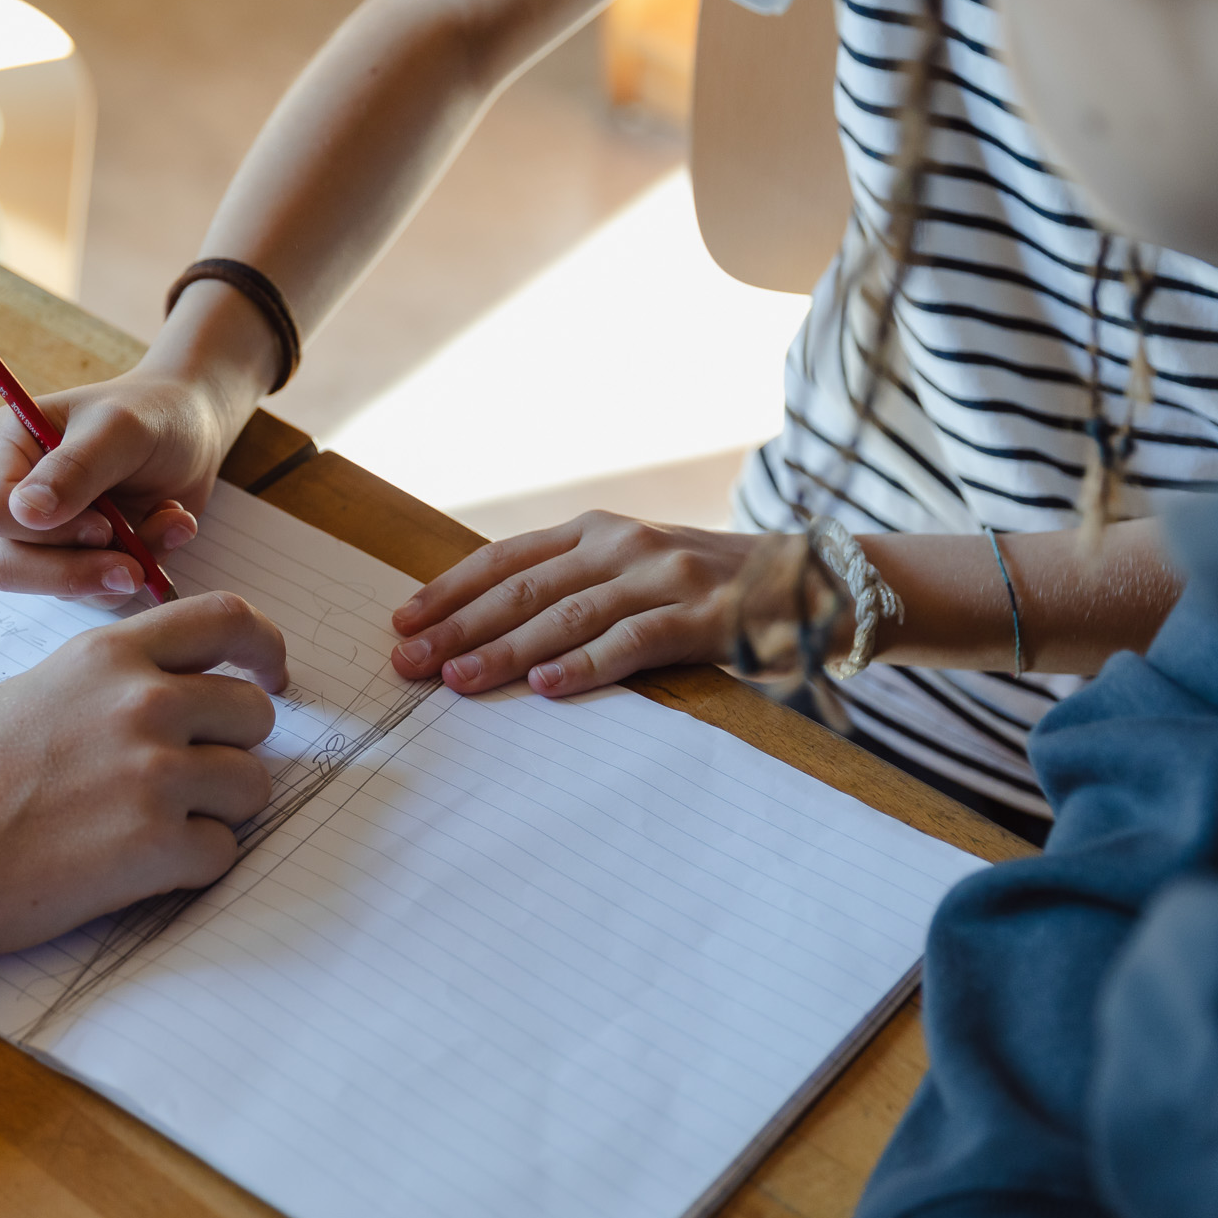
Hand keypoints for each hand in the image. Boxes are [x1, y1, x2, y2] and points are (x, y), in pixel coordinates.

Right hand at [0, 364, 243, 606]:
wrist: (190, 429)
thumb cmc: (151, 413)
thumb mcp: (121, 429)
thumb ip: (75, 467)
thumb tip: (26, 513)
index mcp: (0, 448)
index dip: (42, 531)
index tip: (103, 525)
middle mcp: (6, 496)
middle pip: (8, 566)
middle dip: (79, 570)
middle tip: (136, 564)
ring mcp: (36, 535)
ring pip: (55, 588)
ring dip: (122, 564)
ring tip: (170, 520)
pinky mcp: (72, 560)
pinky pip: (93, 592)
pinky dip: (138, 569)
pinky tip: (167, 527)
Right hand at [0, 592, 288, 970]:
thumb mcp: (38, 691)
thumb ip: (114, 684)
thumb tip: (178, 697)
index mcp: (110, 656)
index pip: (228, 618)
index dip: (265, 648)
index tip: (272, 676)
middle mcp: (142, 703)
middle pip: (254, 712)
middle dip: (231, 749)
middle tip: (181, 780)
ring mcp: (155, 775)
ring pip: (253, 786)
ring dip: (217, 811)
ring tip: (147, 828)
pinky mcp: (157, 848)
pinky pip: (224, 853)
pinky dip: (190, 867)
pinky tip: (131, 867)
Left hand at [390, 512, 762, 696]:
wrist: (814, 583)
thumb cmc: (705, 588)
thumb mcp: (631, 571)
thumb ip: (572, 588)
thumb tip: (484, 631)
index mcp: (594, 532)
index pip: (504, 561)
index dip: (449, 592)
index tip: (402, 624)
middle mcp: (621, 545)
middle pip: (521, 590)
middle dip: (458, 628)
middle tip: (409, 662)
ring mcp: (661, 576)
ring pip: (566, 616)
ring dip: (505, 651)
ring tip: (458, 681)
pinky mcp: (700, 614)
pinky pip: (631, 642)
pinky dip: (584, 664)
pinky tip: (544, 686)